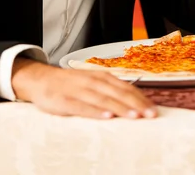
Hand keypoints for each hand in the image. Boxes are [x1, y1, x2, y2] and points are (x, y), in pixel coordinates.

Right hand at [12, 57, 156, 118]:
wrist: (41, 79)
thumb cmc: (70, 84)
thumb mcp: (92, 82)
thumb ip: (110, 90)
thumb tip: (134, 102)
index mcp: (100, 77)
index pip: (125, 87)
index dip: (140, 98)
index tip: (153, 108)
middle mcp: (92, 81)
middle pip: (117, 93)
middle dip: (136, 104)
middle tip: (150, 114)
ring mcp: (78, 90)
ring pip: (103, 99)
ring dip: (120, 108)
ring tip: (135, 116)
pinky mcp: (64, 100)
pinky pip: (82, 107)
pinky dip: (95, 111)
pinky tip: (106, 117)